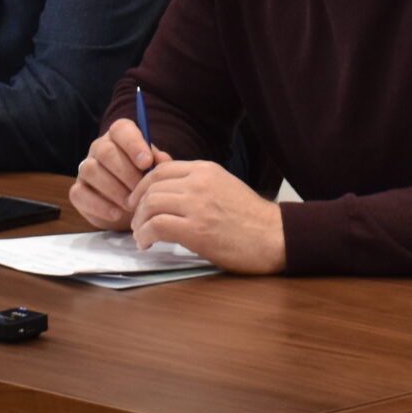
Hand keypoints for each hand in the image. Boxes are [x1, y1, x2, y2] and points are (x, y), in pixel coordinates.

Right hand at [69, 118, 169, 228]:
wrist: (131, 207)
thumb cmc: (145, 181)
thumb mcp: (156, 171)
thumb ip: (161, 164)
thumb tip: (163, 160)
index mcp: (120, 136)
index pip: (121, 129)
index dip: (133, 144)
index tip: (146, 163)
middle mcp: (99, 148)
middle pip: (105, 151)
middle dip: (125, 172)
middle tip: (140, 190)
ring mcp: (85, 168)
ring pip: (91, 171)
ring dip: (113, 190)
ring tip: (131, 204)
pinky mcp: (78, 190)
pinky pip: (80, 194)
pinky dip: (99, 206)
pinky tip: (117, 213)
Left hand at [129, 160, 285, 274]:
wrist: (274, 236)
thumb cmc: (250, 218)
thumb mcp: (222, 187)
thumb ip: (196, 184)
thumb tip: (166, 188)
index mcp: (205, 169)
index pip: (161, 169)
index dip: (143, 185)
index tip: (137, 200)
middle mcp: (198, 182)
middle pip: (152, 187)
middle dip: (139, 206)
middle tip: (137, 221)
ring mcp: (197, 205)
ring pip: (151, 205)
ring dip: (140, 222)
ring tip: (141, 235)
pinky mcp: (196, 230)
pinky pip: (157, 226)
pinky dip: (145, 235)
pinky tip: (147, 243)